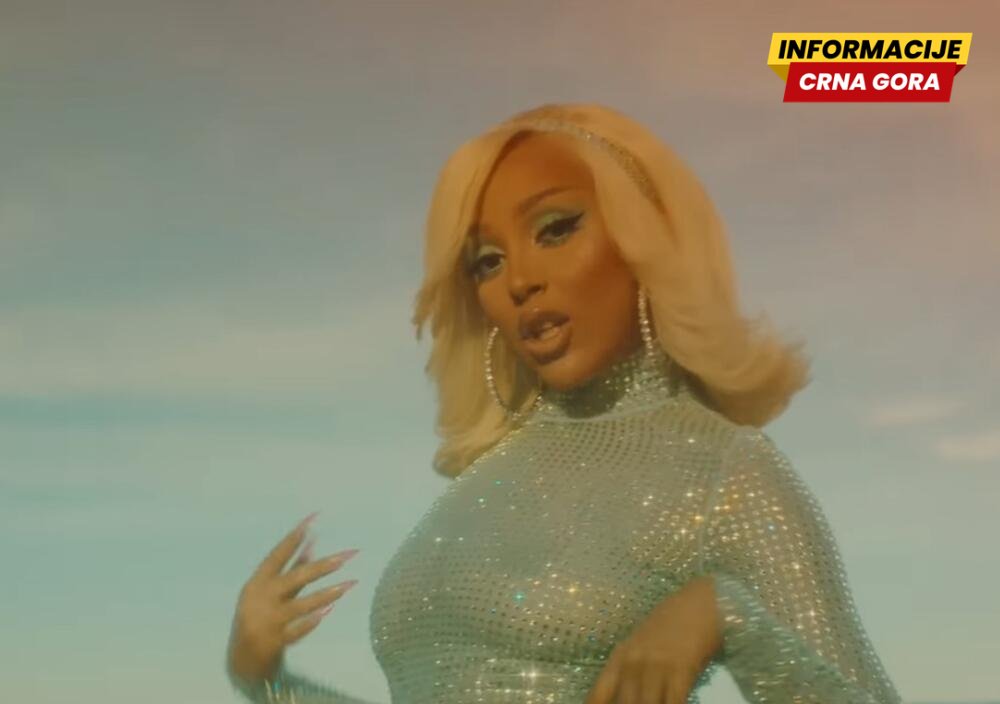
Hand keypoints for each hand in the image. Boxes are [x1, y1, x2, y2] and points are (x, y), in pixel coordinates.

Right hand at [226, 512, 359, 686]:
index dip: (296, 536)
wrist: (241, 661)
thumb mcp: (270, 591)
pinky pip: (296, 631)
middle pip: (296, 578)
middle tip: (349, 554)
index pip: (279, 554)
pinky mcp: (274, 642)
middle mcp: (260, 599)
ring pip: (301, 604)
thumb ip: (291, 569)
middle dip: (324, 565)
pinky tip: (328, 612)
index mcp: (258, 582)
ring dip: (327, 594)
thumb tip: (312, 541)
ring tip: (351, 584)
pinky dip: (311, 622)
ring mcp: (266, 621)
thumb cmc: (261, 618)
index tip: (314, 518)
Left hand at [584, 575, 721, 703]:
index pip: (599, 693)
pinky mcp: (681, 670)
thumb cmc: (671, 622)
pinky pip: (673, 702)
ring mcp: (656, 667)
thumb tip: (627, 696)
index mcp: (620, 656)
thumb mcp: (642, 644)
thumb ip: (631, 670)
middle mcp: (634, 663)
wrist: (699, 602)